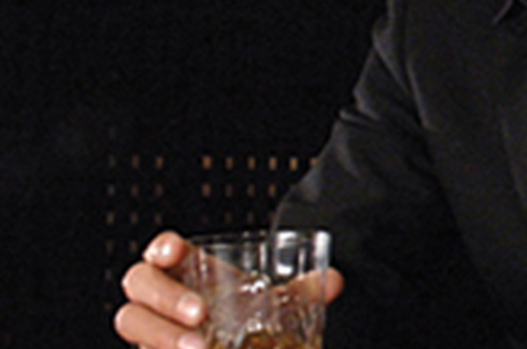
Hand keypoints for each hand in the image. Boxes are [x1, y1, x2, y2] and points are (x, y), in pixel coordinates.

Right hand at [115, 231, 344, 348]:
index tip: (177, 249)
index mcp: (183, 268)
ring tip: (199, 348)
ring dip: (161, 335)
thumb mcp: (273, 299)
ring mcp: (147, 328)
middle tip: (202, 315)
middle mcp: (157, 296)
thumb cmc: (246, 311)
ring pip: (132, 323)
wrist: (235, 342)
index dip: (161, 247)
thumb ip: (302, 290)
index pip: (159, 250)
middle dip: (166, 298)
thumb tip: (334, 283)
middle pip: (139, 286)